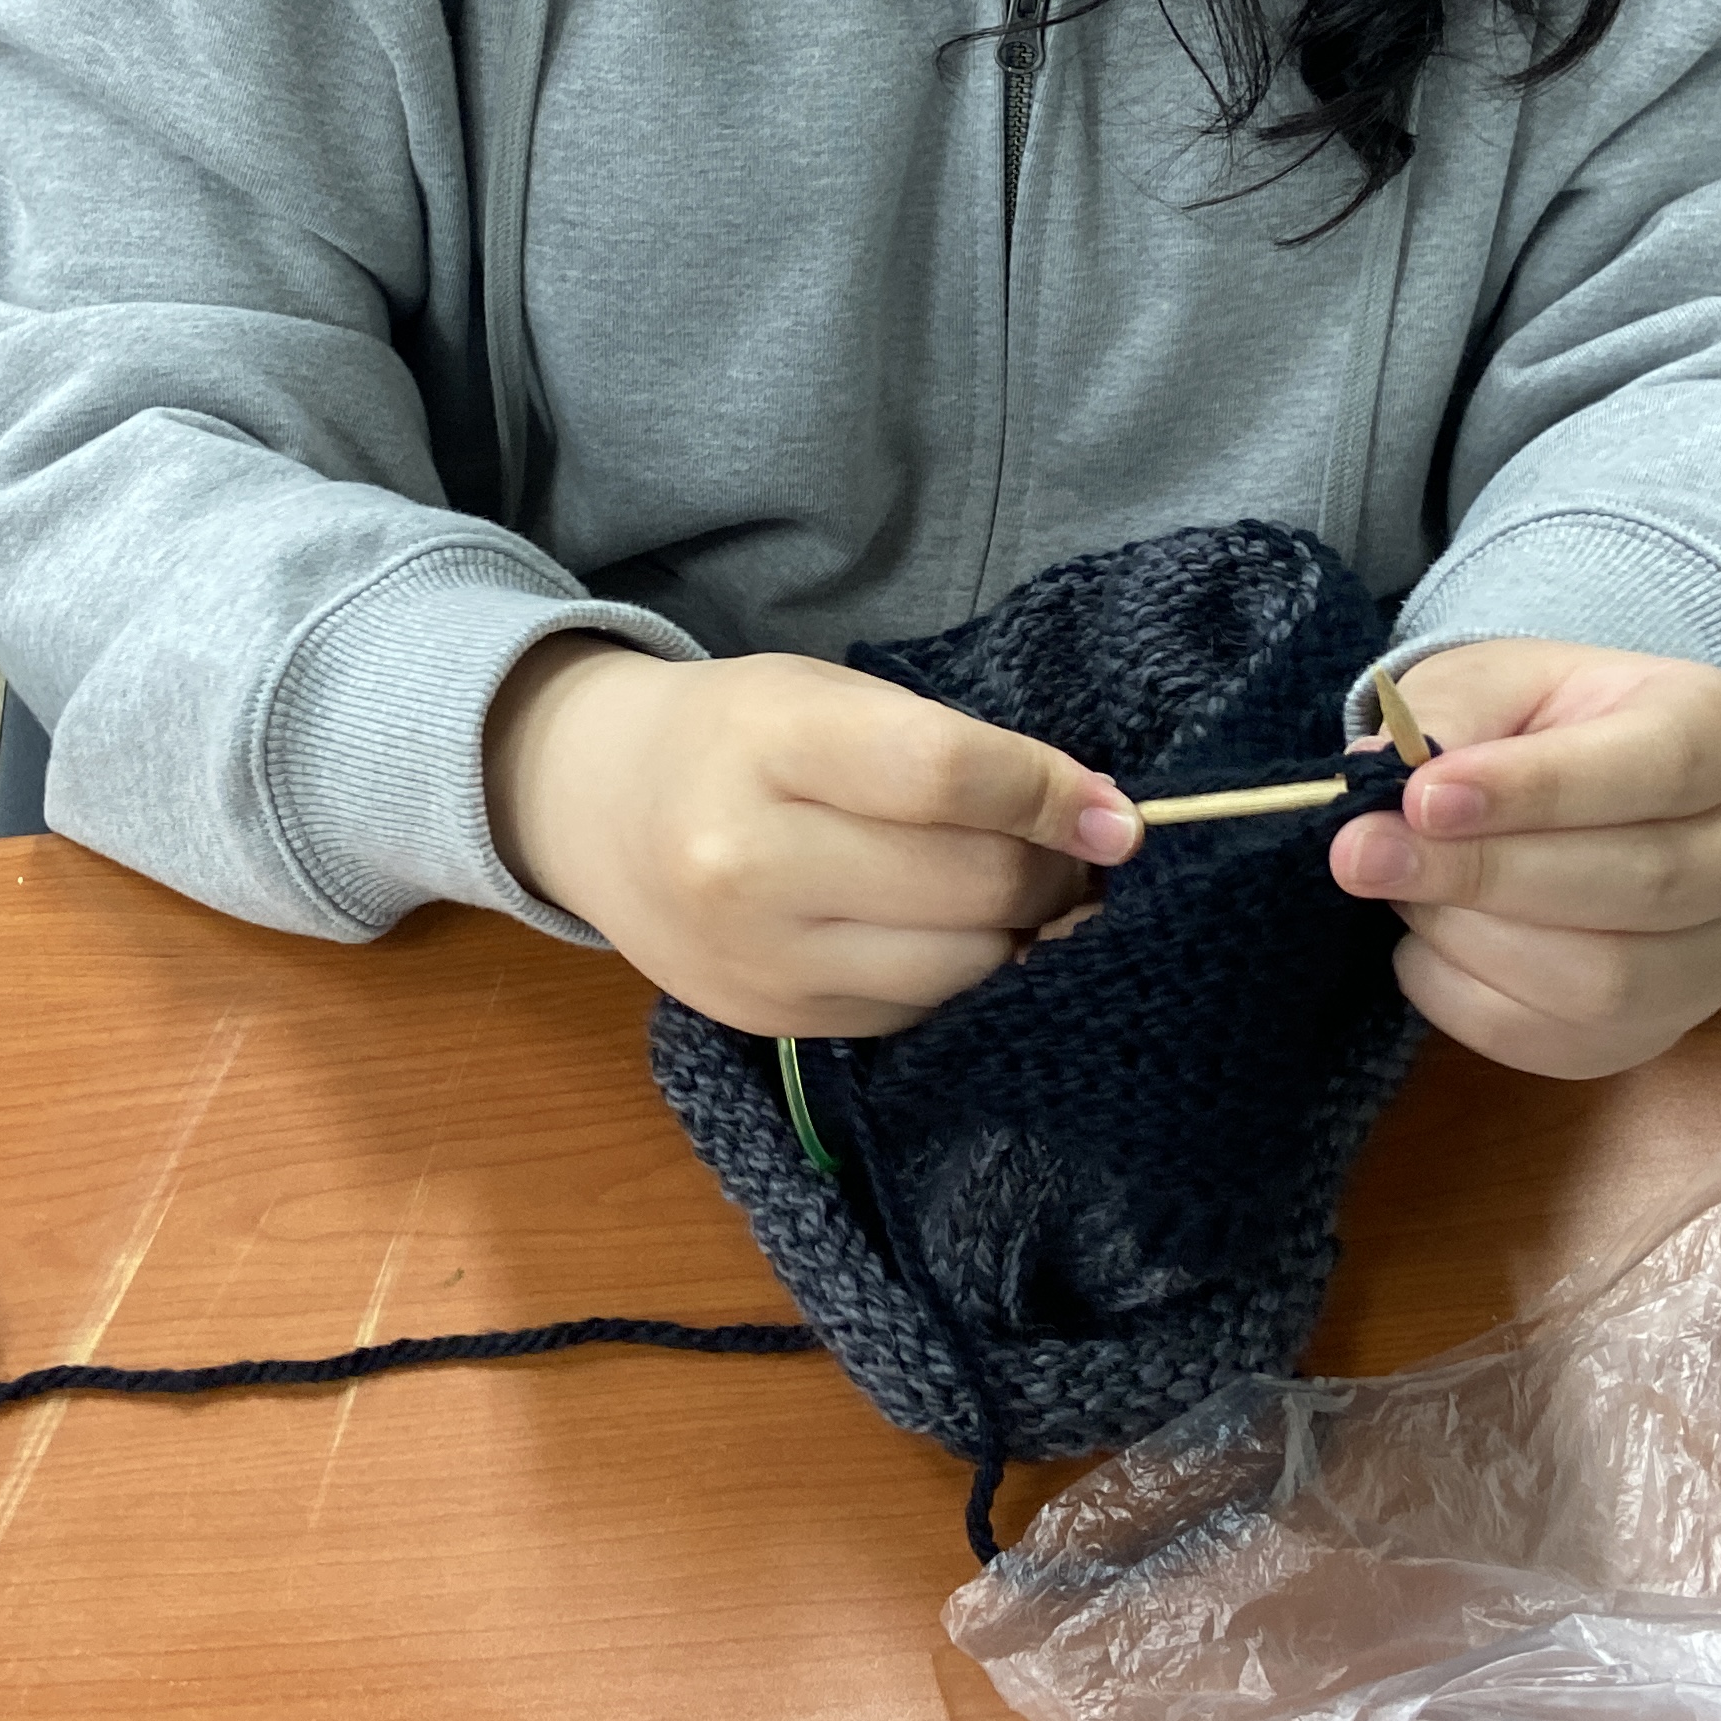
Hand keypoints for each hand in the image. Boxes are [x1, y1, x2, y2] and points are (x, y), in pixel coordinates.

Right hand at [483, 638, 1139, 1037]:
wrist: (601, 808)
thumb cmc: (736, 734)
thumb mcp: (827, 696)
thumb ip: (952, 749)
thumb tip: (1099, 824)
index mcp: (768, 749)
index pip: (947, 778)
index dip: (1053, 796)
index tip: (1119, 814)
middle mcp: (750, 866)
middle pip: (969, 886)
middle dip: (1054, 874)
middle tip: (1078, 855)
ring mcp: (759, 961)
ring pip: (960, 968)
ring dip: (1020, 934)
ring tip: (1020, 893)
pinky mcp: (775, 1024)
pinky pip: (919, 1012)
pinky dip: (960, 974)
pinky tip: (950, 933)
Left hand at [1330, 639, 1720, 1079]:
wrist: (1599, 789)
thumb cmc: (1552, 724)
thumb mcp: (1503, 680)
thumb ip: (1452, 716)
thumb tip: (1374, 777)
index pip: (1656, 769)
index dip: (1536, 790)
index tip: (1422, 797)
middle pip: (1641, 883)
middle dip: (1484, 873)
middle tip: (1363, 854)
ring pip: (1608, 980)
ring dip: (1474, 938)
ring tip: (1400, 891)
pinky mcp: (1661, 1032)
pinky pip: (1561, 1043)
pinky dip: (1468, 1002)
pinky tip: (1424, 945)